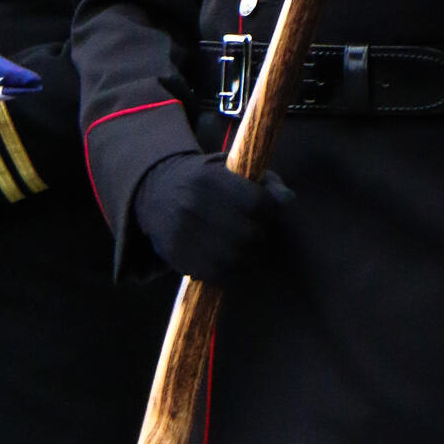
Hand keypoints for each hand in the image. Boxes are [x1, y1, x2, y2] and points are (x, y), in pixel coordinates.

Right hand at [133, 151, 292, 285]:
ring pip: (234, 258)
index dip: (269, 212)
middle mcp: (192, 204)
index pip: (256, 203)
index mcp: (208, 178)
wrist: (157, 192)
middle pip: (248, 234)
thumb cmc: (207, 180)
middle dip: (261, 237)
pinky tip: (228, 260)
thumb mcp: (233, 169)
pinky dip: (228, 272)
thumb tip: (286, 202)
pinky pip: (214, 274)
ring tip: (246, 249)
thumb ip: (266, 182)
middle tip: (258, 234)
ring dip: (247, 258)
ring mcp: (181, 231)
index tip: (268, 213)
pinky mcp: (175, 253)